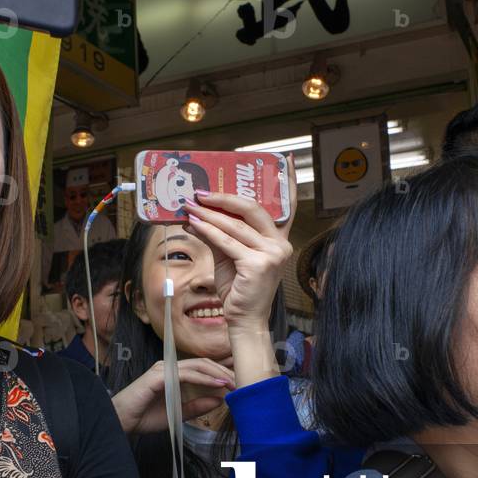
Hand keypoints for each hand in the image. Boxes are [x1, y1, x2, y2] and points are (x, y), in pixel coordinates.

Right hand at [111, 358, 234, 433]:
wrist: (121, 422)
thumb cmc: (145, 417)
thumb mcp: (179, 414)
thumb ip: (198, 406)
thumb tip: (219, 400)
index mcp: (174, 373)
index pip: (203, 368)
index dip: (222, 373)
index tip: (239, 383)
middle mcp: (169, 367)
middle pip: (204, 363)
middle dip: (225, 372)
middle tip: (242, 382)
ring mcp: (163, 369)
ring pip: (198, 366)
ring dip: (218, 374)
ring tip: (234, 384)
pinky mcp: (158, 376)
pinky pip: (186, 374)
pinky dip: (204, 379)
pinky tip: (218, 385)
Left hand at [182, 156, 297, 334]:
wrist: (243, 319)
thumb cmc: (239, 288)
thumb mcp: (229, 255)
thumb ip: (220, 234)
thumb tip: (196, 214)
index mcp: (279, 239)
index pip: (287, 205)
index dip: (288, 180)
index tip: (287, 159)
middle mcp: (281, 244)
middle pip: (252, 209)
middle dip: (224, 198)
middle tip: (201, 193)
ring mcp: (272, 254)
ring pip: (235, 225)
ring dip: (208, 215)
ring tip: (189, 207)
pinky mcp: (258, 265)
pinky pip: (227, 242)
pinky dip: (207, 231)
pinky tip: (193, 224)